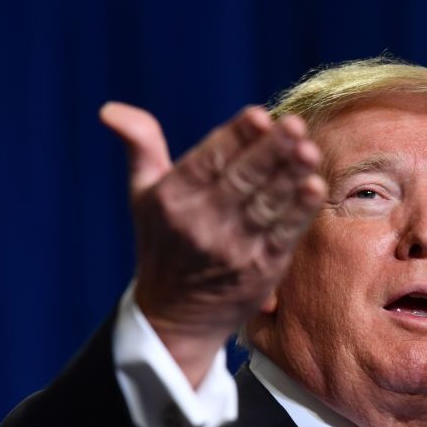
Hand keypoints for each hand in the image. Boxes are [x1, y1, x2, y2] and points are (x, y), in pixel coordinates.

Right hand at [100, 103, 325, 385]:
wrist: (176, 316)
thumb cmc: (164, 243)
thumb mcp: (143, 196)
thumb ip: (141, 147)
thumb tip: (111, 109)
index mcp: (172, 199)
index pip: (209, 159)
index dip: (235, 137)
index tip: (258, 114)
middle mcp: (201, 223)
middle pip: (242, 179)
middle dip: (270, 151)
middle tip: (295, 125)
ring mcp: (233, 248)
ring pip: (267, 203)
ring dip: (290, 176)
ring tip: (310, 150)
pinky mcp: (262, 268)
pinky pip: (284, 234)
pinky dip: (300, 210)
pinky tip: (315, 187)